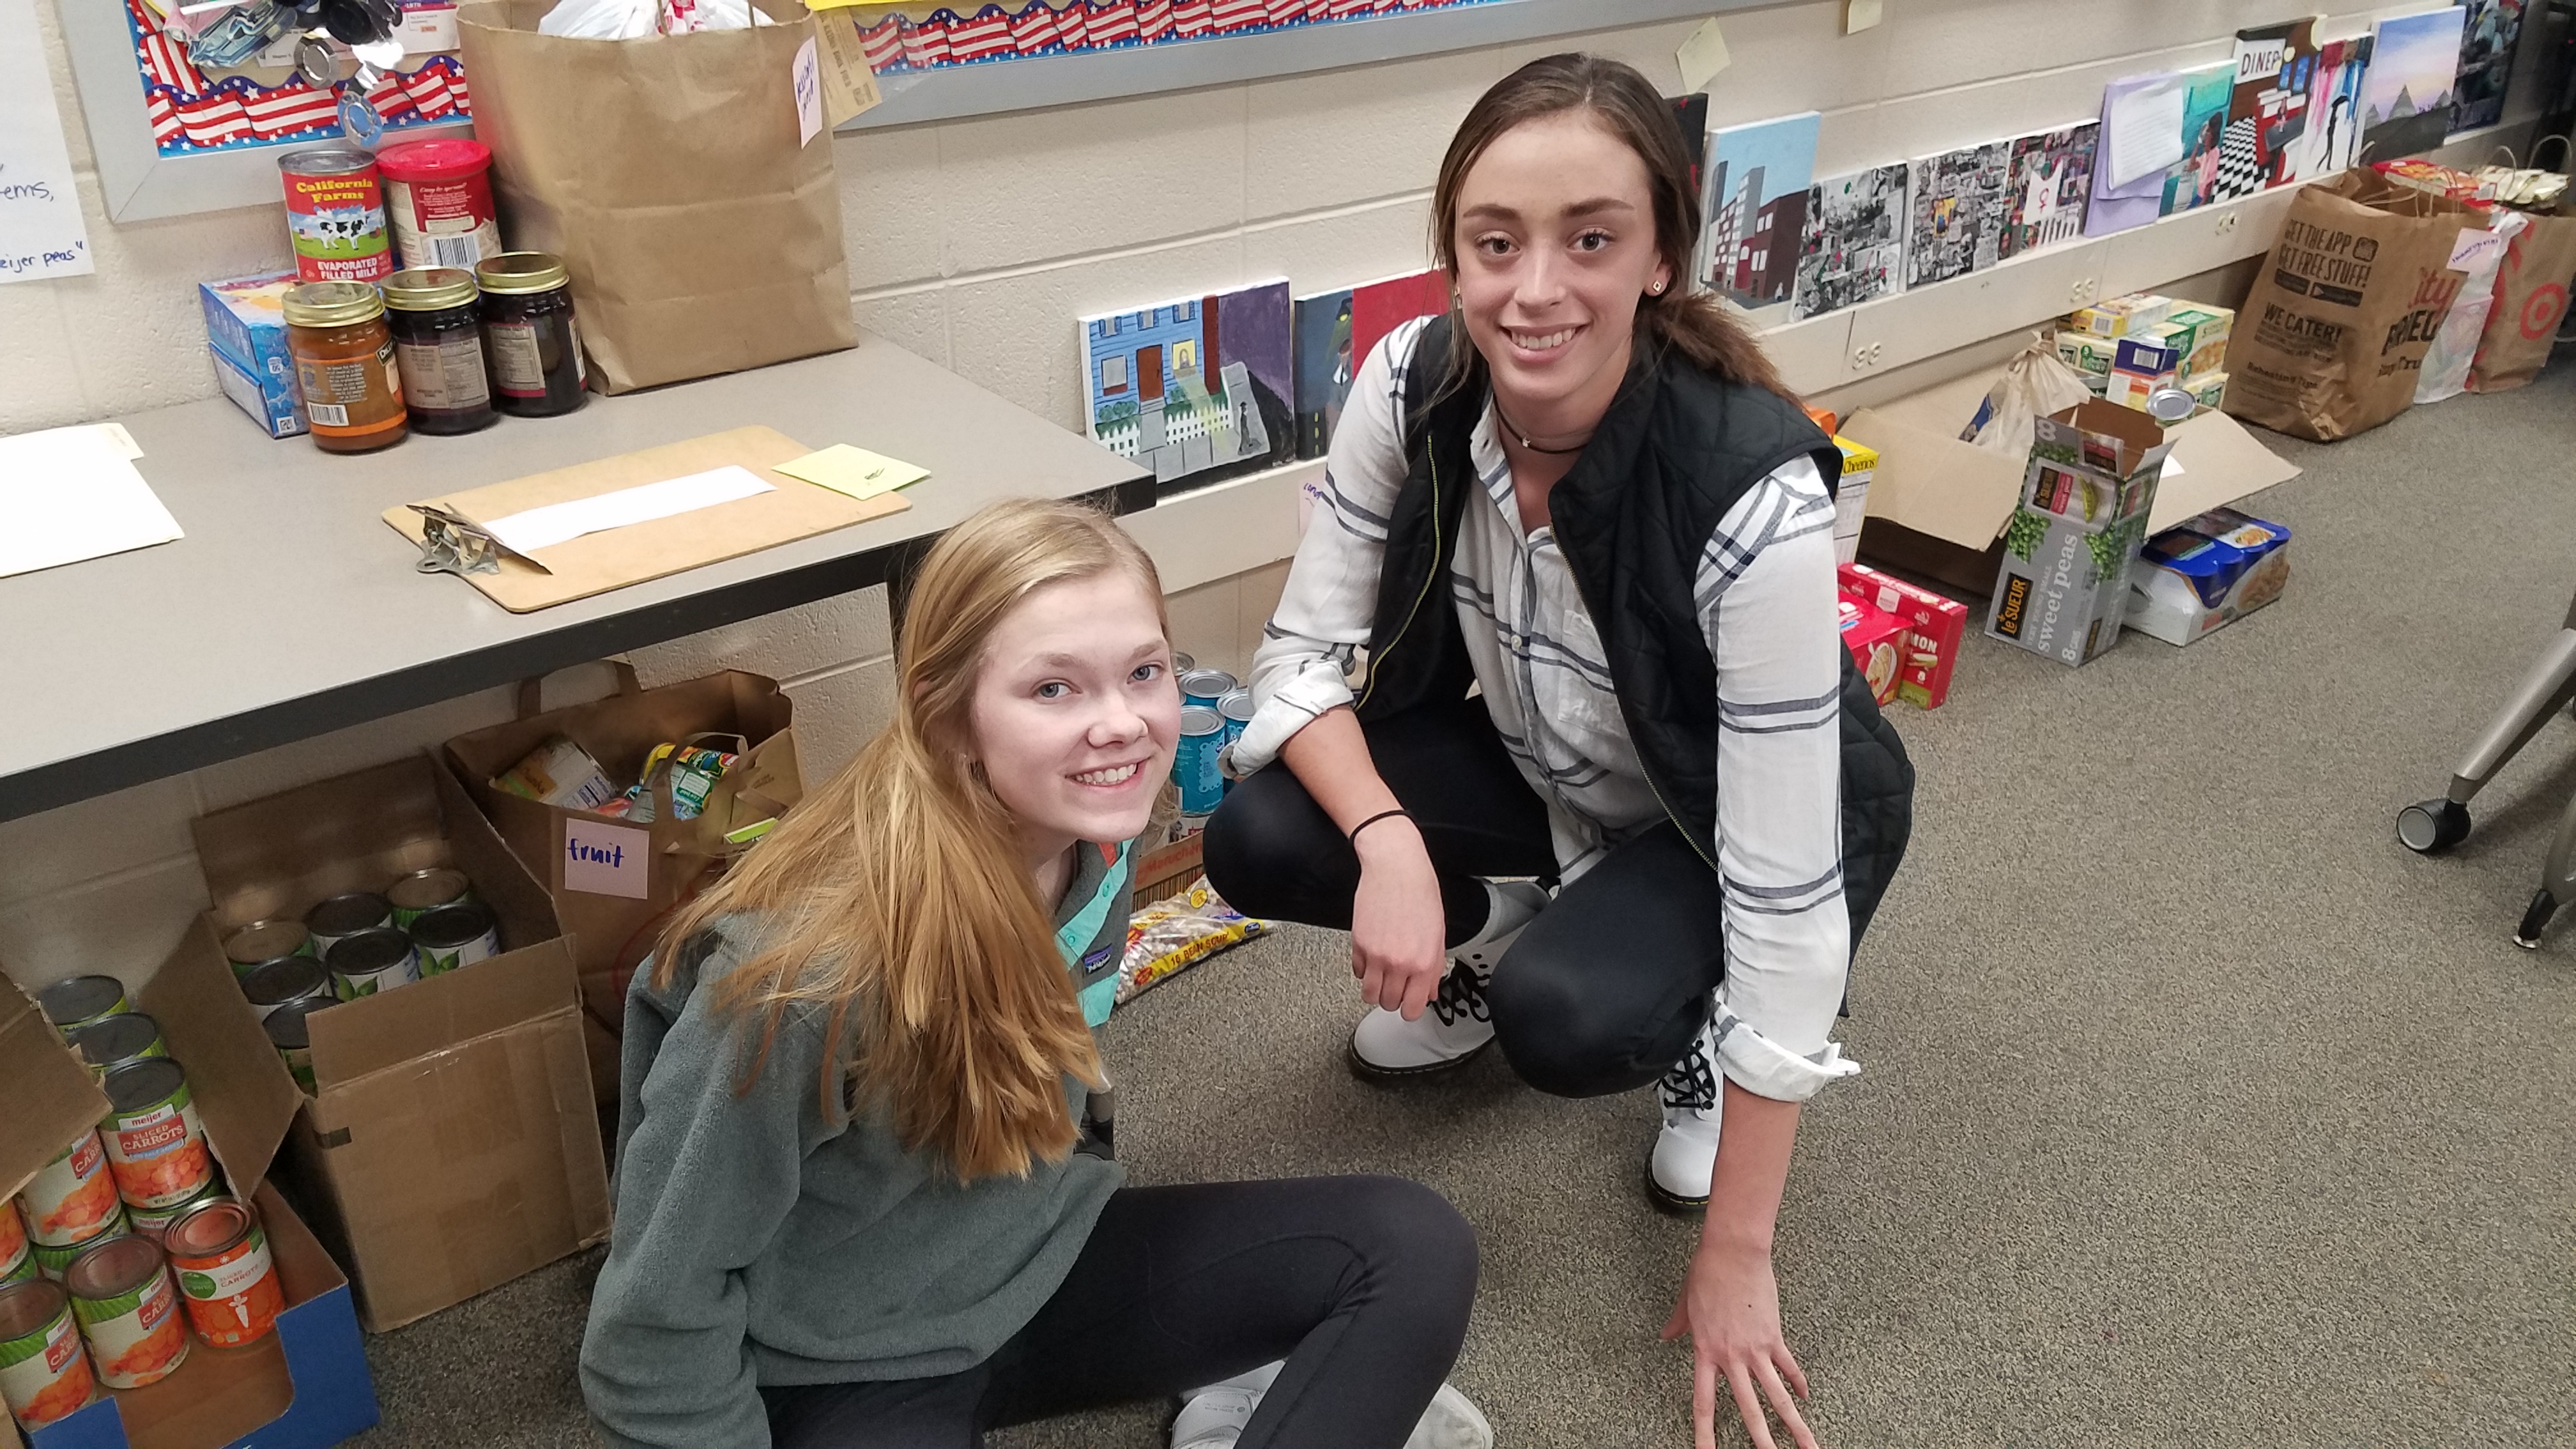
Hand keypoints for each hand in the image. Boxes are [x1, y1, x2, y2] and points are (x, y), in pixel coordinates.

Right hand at [1348, 818, 1446, 1018]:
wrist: (1396, 867)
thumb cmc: (1420, 893)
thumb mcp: (1438, 933)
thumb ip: (1434, 967)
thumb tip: (1429, 992)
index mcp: (1424, 963)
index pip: (1412, 1009)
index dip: (1410, 1009)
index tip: (1409, 1002)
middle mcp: (1399, 963)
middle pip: (1388, 1004)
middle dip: (1392, 998)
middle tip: (1397, 984)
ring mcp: (1376, 955)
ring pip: (1369, 995)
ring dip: (1375, 988)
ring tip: (1382, 975)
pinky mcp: (1358, 944)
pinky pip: (1357, 973)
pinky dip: (1364, 970)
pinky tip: (1373, 955)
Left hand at [1660, 1239, 1817, 1448]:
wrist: (1734, 1252)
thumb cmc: (1707, 1272)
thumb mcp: (1686, 1301)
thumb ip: (1678, 1324)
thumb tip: (1666, 1336)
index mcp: (1705, 1352)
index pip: (1704, 1403)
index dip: (1704, 1433)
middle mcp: (1731, 1357)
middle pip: (1748, 1409)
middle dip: (1760, 1440)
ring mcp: (1756, 1349)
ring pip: (1777, 1396)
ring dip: (1793, 1424)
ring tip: (1808, 1446)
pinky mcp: (1774, 1336)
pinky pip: (1788, 1367)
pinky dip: (1797, 1383)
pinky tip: (1805, 1398)